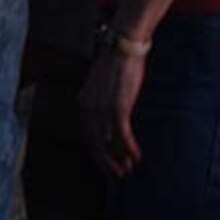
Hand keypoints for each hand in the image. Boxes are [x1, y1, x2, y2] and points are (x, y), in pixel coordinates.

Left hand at [79, 47, 147, 177]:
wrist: (123, 47)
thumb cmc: (116, 66)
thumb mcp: (102, 87)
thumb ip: (101, 103)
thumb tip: (109, 122)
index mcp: (82, 103)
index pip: (88, 135)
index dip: (98, 153)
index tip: (108, 164)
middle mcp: (88, 108)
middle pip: (95, 143)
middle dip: (107, 161)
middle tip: (118, 173)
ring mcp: (102, 109)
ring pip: (109, 142)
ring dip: (120, 157)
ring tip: (129, 167)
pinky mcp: (118, 107)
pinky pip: (122, 135)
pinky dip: (129, 148)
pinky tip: (136, 156)